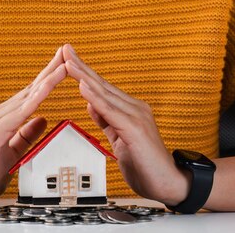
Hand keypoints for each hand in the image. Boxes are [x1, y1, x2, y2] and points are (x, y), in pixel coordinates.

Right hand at [0, 47, 66, 206]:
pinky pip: (21, 112)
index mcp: (7, 118)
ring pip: (28, 96)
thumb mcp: (14, 152)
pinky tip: (47, 87)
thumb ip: (27, 135)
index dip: (49, 79)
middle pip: (32, 88)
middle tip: (67, 51)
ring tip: (64, 63)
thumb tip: (42, 119)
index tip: (65, 64)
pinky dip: (36, 98)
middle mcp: (1, 114)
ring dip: (48, 78)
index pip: (33, 95)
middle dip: (51, 69)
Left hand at [62, 44, 189, 205]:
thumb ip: (107, 121)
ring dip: (84, 77)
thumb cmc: (146, 165)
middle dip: (81, 67)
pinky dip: (95, 98)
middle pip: (101, 85)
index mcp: (129, 110)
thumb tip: (92, 104)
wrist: (170, 184)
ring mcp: (137, 117)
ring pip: (105, 94)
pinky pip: (111, 112)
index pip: (101, 88)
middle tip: (64, 49)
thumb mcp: (119, 139)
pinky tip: (84, 87)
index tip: (67, 58)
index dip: (83, 73)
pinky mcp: (135, 129)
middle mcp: (134, 108)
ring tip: (68, 62)